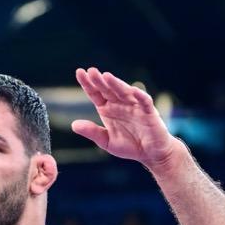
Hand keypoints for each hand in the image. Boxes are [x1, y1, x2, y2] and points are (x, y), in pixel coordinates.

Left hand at [72, 67, 186, 169]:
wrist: (150, 153)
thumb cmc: (129, 145)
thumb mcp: (106, 141)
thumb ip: (92, 132)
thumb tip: (74, 125)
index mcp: (107, 108)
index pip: (96, 93)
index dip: (88, 84)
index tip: (79, 72)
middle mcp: (120, 104)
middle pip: (108, 89)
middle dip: (100, 80)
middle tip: (92, 71)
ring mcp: (135, 106)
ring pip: (124, 92)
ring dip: (116, 84)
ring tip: (106, 76)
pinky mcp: (149, 112)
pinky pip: (144, 102)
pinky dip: (140, 96)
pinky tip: (133, 91)